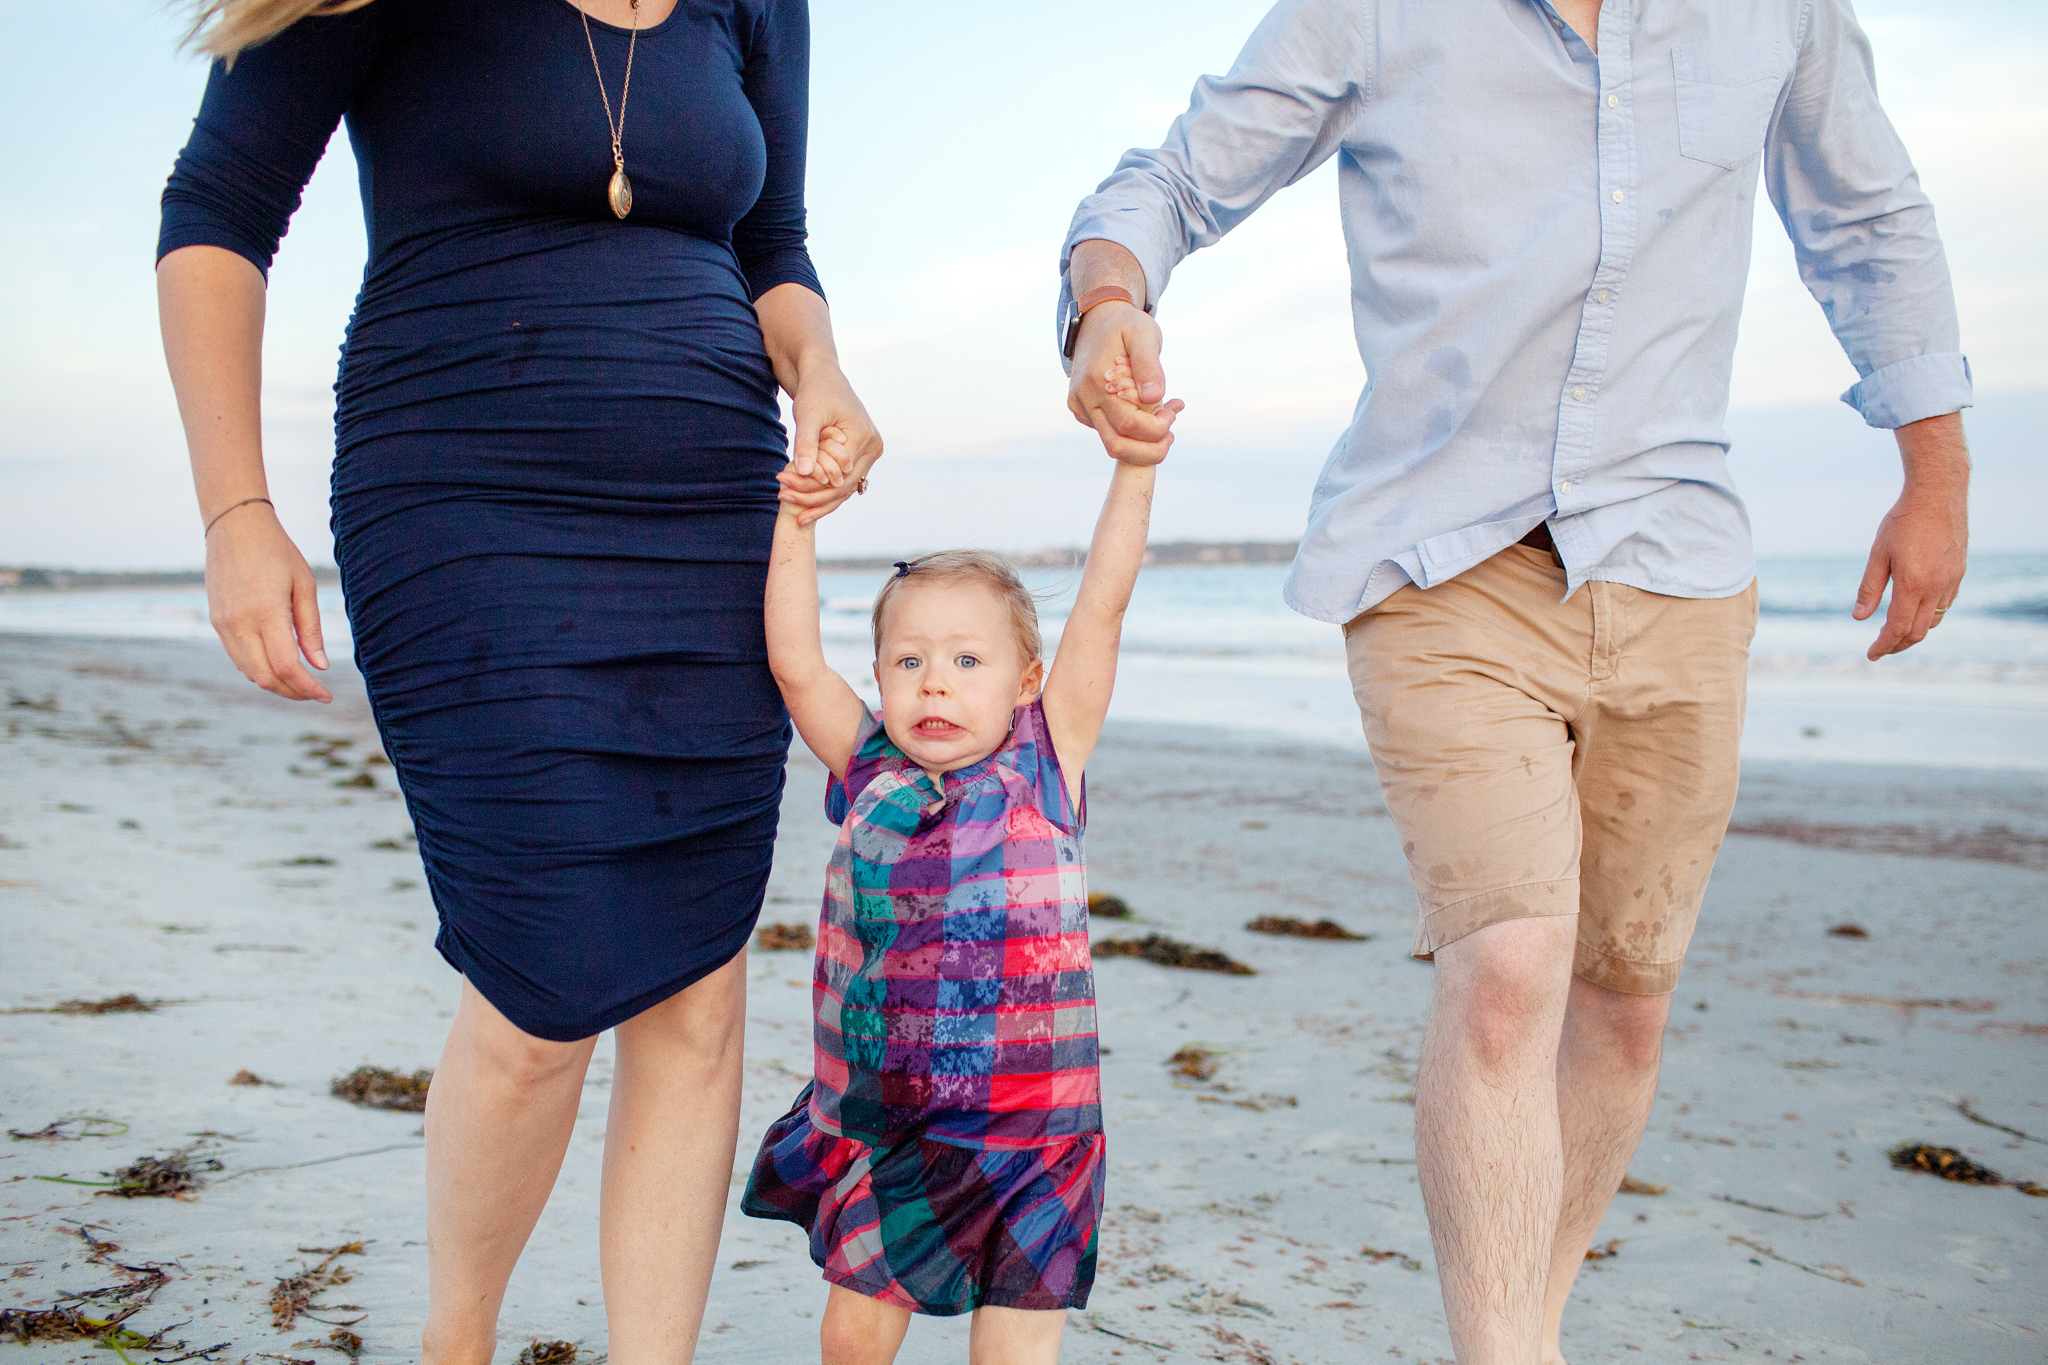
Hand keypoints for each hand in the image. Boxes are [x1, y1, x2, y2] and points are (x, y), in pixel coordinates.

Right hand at [204, 503, 332, 701]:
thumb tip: (320, 666)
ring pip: (249, 672)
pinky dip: (259, 669)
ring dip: (276, 684)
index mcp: (266, 612)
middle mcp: (239, 623)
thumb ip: (311, 628)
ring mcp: (223, 624)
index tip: (327, 696)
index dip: (308, 688)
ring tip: (301, 681)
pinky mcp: (216, 622)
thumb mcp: (305, 585)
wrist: (234, 527)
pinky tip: (278, 665)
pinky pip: (238, 658)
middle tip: (316, 692)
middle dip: (293, 692)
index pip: (287, 667)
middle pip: (266, 678)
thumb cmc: (277, 552)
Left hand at [776, 364, 881, 527]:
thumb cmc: (815, 391)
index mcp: (864, 437)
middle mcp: (873, 447)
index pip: (838, 476)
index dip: (810, 487)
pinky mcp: (862, 455)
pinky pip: (844, 480)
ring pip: (844, 488)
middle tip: (782, 499)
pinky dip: (824, 491)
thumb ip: (807, 443)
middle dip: (812, 497)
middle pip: (842, 486)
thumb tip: (806, 472)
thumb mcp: (807, 415)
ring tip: (790, 505)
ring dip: (817, 499)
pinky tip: (803, 501)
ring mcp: (871, 453)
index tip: (782, 490)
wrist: (824, 377)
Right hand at [1066, 301, 1182, 465]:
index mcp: (1097, 382)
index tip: (1175, 408)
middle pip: (1118, 446)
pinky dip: (1132, 432)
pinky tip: (1147, 411)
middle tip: (1172, 431)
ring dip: (1143, 443)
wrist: (1098, 319)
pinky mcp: (1082, 411)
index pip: (1129, 425)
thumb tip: (1154, 397)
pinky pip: (1109, 433)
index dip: (1158, 427)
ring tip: (1164, 421)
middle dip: (1151, 447)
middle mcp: (1084, 399)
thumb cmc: (1126, 324)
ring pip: (1113, 444)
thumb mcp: (1143, 335)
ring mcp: (1080, 407)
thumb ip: (1148, 365)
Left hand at [1854, 413, 1968, 659]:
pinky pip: (1944, 605)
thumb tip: (1859, 618)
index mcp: (1913, 582)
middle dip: (1898, 645)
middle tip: (1880, 649)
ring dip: (1914, 632)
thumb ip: (1869, 587)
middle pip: (1918, 631)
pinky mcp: (1959, 572)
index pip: (1898, 627)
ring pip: (1933, 620)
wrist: (1939, 494)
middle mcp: (1937, 586)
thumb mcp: (1878, 553)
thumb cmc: (1903, 521)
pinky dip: (1928, 616)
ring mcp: (1952, 580)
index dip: (1883, 645)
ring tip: (1894, 634)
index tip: (1871, 655)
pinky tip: (1915, 612)